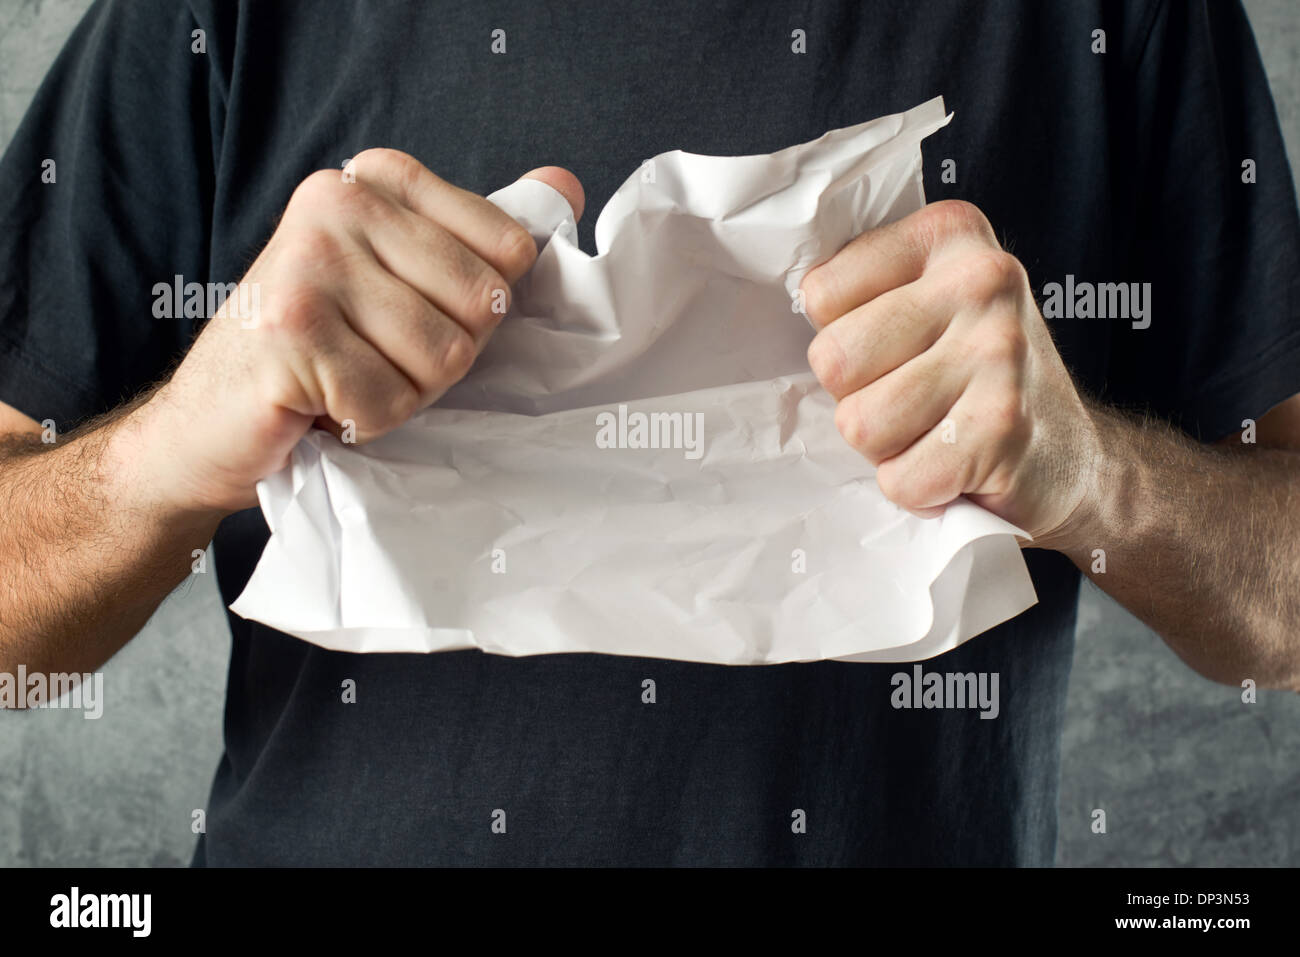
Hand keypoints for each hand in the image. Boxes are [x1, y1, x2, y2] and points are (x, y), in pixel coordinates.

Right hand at [141, 149, 583, 513]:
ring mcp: (308, 265)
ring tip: (349, 378)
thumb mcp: (398, 275)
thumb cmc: (316, 349)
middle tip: (378, 356)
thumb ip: (477, 233)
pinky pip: (390, 401)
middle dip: (444, 356)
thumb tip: (565, 188)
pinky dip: (367, 422)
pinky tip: (322, 403)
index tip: (415, 312)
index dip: (480, 308)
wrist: (207, 421)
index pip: (510, 247)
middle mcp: (337, 204)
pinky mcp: (290, 332)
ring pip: (444, 357)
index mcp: (373, 179)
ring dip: (405, 393)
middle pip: (483, 305)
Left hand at [801, 199, 1099, 545]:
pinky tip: (956, 469)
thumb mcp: (928, 300)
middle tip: (913, 400)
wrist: (1070, 456)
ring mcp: (998, 353)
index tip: (893, 348)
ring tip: (935, 432)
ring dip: (886, 449)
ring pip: (859, 424)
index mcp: (947, 233)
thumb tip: (757, 314)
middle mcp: (981, 279)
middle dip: (858, 398)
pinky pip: (899, 479)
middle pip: (833, 360)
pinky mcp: (1003, 429)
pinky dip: (917, 490)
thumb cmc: (974, 377)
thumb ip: (863, 291)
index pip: (819, 294)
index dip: (841, 337)